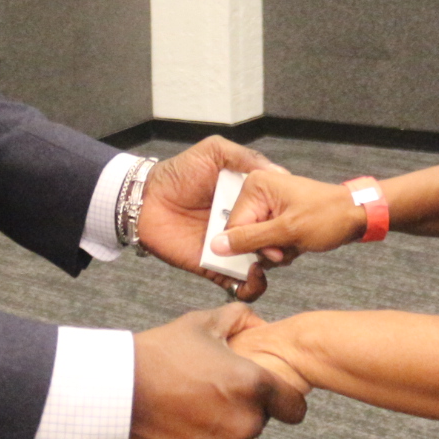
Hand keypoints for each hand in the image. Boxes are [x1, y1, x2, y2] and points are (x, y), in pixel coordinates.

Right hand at [125, 304, 307, 438]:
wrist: (116, 391)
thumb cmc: (158, 354)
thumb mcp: (201, 323)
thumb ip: (238, 318)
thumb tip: (257, 320)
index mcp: (251, 385)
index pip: (294, 407)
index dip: (283, 400)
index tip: (269, 398)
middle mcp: (244, 423)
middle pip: (259, 423)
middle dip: (241, 411)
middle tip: (209, 395)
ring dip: (222, 434)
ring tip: (190, 411)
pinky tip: (180, 429)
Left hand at [137, 136, 288, 300]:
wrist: (146, 200)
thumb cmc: (178, 173)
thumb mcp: (214, 152)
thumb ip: (246, 157)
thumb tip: (280, 174)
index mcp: (246, 201)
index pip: (275, 212)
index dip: (286, 216)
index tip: (293, 217)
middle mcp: (241, 226)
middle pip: (272, 239)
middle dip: (281, 243)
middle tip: (279, 240)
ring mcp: (230, 249)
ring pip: (262, 263)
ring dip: (270, 263)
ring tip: (267, 255)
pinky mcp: (216, 269)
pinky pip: (239, 285)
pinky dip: (252, 287)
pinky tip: (253, 273)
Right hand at [209, 169, 366, 264]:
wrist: (356, 214)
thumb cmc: (328, 216)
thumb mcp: (287, 231)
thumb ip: (249, 239)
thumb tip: (216, 245)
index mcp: (255, 185)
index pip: (233, 226)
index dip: (252, 245)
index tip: (276, 250)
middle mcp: (257, 190)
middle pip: (244, 233)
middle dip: (267, 248)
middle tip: (288, 248)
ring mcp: (267, 202)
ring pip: (256, 239)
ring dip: (276, 250)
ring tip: (296, 245)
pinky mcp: (276, 213)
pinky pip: (267, 237)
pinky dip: (282, 246)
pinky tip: (297, 244)